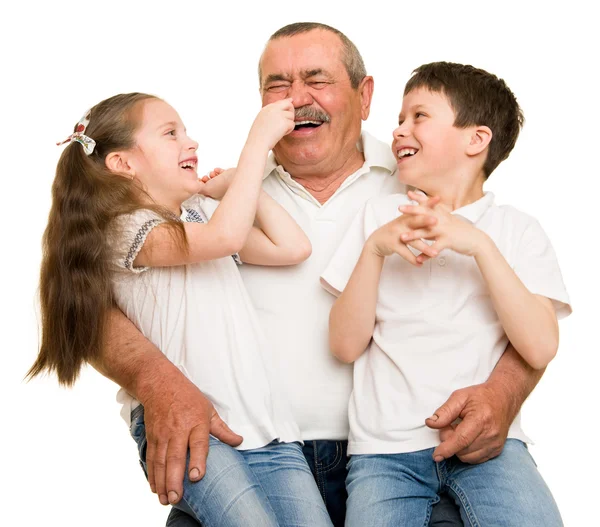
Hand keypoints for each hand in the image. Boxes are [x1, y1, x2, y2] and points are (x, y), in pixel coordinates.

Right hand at [143, 378, 242, 504]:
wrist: (160, 384)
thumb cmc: (188, 397)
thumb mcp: (208, 409)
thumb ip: (222, 429)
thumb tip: (239, 441)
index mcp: (196, 422)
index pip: (197, 443)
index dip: (197, 460)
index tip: (196, 477)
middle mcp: (178, 430)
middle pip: (175, 457)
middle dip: (174, 479)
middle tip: (176, 497)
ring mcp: (163, 434)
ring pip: (161, 461)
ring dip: (162, 482)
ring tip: (165, 499)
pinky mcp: (152, 437)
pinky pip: (151, 458)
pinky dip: (152, 474)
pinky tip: (155, 488)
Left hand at [199, 167, 235, 199]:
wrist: (234, 177)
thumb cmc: (222, 185)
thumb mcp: (206, 188)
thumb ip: (199, 188)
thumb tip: (195, 188)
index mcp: (213, 194)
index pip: (205, 191)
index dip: (201, 185)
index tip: (199, 181)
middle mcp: (218, 189)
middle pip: (209, 183)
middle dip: (206, 179)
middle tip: (205, 177)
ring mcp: (223, 183)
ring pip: (215, 178)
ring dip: (212, 174)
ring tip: (213, 173)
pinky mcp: (228, 176)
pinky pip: (220, 172)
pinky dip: (218, 171)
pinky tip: (217, 171)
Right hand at [248, 98, 294, 150]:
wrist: (257, 143)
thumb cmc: (259, 136)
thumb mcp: (262, 121)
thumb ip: (271, 114)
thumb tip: (280, 110)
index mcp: (266, 108)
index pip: (280, 102)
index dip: (287, 103)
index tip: (291, 103)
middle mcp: (273, 109)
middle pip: (289, 105)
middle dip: (292, 111)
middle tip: (289, 121)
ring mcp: (279, 115)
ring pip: (291, 116)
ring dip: (288, 124)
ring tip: (280, 131)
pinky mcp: (284, 122)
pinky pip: (292, 124)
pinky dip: (289, 130)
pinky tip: (281, 134)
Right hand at [366, 195, 440, 265]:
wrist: (376, 241)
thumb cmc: (394, 231)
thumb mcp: (402, 222)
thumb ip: (414, 216)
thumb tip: (429, 208)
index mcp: (406, 217)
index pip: (418, 209)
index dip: (427, 204)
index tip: (438, 199)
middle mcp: (401, 224)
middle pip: (415, 222)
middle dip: (426, 221)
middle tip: (436, 221)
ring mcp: (397, 235)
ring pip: (413, 241)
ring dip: (424, 248)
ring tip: (435, 254)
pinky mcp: (393, 245)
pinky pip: (404, 253)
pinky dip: (413, 259)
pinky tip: (420, 264)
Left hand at [399, 191, 486, 261]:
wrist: (476, 240)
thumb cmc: (462, 231)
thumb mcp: (450, 220)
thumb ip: (440, 215)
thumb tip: (432, 210)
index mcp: (443, 215)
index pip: (430, 204)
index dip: (420, 198)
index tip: (409, 193)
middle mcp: (443, 221)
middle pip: (425, 214)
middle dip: (412, 210)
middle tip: (399, 208)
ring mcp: (445, 230)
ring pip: (426, 232)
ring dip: (413, 235)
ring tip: (402, 237)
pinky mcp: (448, 241)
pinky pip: (434, 248)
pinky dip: (426, 254)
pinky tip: (418, 259)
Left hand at [425, 382, 511, 463]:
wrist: (503, 399)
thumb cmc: (480, 396)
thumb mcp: (459, 397)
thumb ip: (444, 411)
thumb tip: (430, 423)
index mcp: (481, 419)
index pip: (461, 440)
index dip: (447, 448)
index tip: (436, 455)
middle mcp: (490, 434)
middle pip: (462, 450)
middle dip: (450, 441)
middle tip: (451, 426)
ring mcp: (495, 444)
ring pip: (468, 457)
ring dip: (458, 448)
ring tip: (461, 431)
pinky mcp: (497, 450)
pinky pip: (476, 459)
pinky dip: (467, 452)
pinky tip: (468, 439)